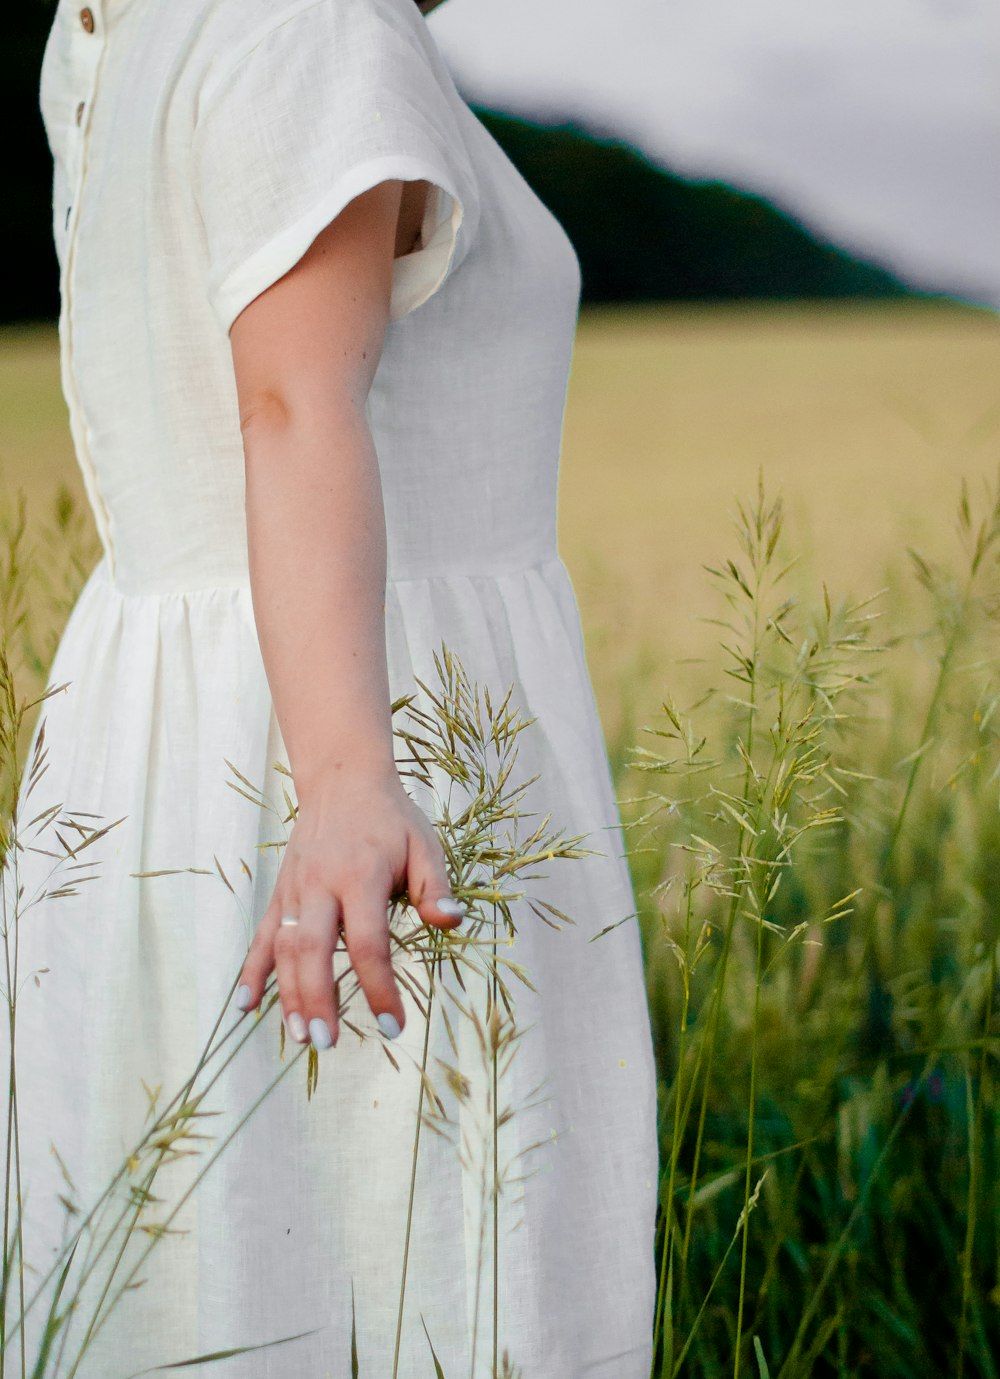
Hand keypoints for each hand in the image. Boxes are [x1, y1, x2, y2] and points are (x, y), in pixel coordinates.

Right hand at [233, 764, 464, 1048]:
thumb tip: (452, 923)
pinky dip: (251, 972)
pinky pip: (262, 937)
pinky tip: (246, 1006)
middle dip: (319, 1000)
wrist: (342, 780)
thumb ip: (436, 886)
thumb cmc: (390, 818)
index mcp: (360, 876)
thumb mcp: (424, 844)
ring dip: (289, 995)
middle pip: (313, 951)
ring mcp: (294, 891)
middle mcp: (320, 886)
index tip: (394, 1026)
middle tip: (329, 1042)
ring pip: (284, 949)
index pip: (368, 943)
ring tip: (301, 1037)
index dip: (380, 988)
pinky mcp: (280, 894)